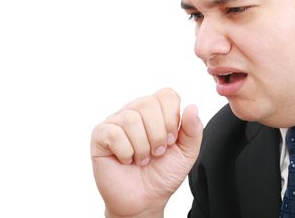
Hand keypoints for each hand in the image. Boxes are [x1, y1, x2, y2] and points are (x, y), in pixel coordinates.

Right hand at [90, 88, 202, 216]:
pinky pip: (114, 134)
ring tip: (143, 159)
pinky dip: (126, 152)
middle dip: (158, 134)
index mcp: (157, 110)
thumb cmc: (164, 173)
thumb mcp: (187, 153)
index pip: (167, 95)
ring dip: (142, 146)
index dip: (172, 117)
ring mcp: (116, 121)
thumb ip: (193, 130)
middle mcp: (135, 110)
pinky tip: (127, 160)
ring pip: (131, 119)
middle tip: (157, 152)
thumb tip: (192, 107)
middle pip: (148, 104)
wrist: (145, 199)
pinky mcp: (100, 135)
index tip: (172, 140)